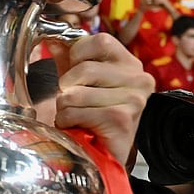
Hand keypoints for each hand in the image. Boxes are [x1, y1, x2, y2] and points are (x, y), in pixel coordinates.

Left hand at [45, 32, 154, 165]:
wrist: (103, 156)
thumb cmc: (91, 118)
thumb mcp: (81, 82)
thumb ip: (69, 58)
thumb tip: (54, 37)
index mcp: (130, 64)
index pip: (99, 40)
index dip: (77, 55)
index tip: (76, 76)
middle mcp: (139, 78)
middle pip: (84, 68)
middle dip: (67, 89)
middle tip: (74, 104)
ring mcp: (134, 99)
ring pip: (76, 93)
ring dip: (65, 109)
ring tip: (77, 118)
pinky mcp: (122, 119)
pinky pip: (76, 112)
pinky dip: (68, 122)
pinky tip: (80, 128)